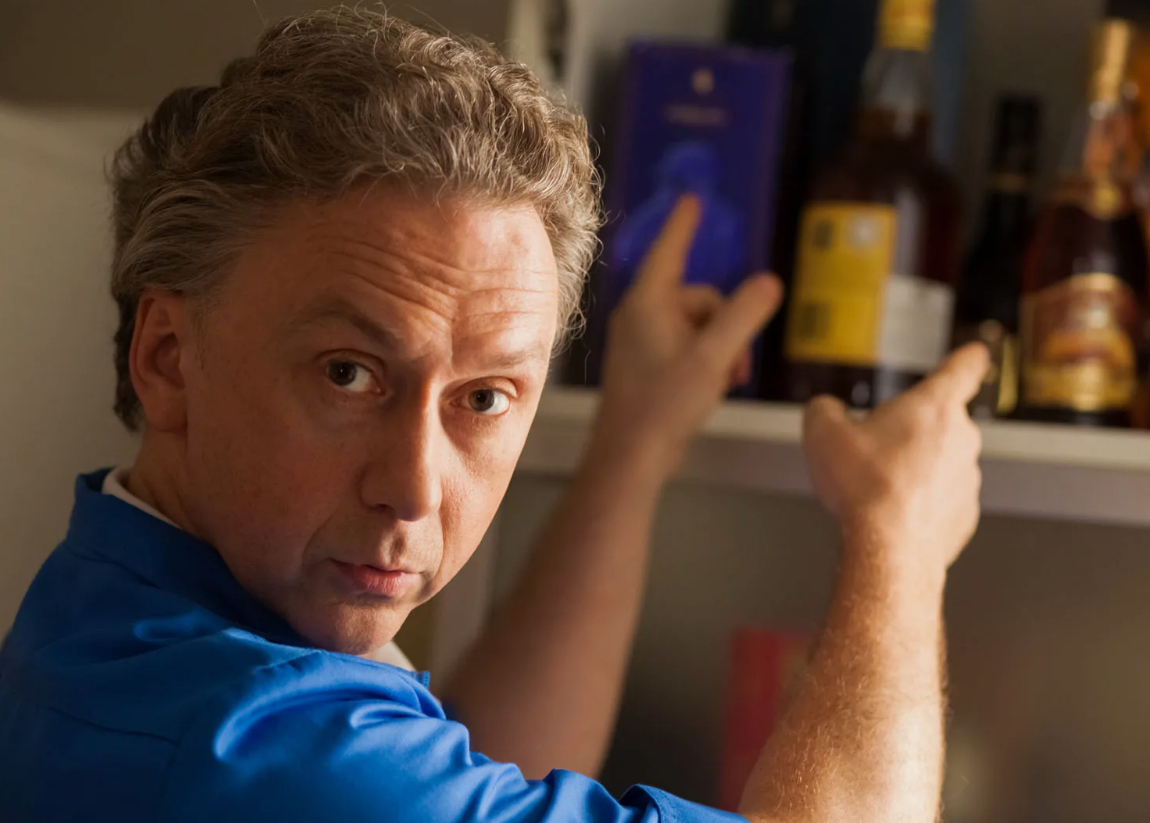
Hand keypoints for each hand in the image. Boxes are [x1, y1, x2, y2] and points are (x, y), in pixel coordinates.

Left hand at [595, 195, 783, 473]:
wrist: (629, 458)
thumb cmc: (664, 405)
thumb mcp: (714, 357)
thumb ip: (743, 316)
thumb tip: (768, 281)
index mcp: (648, 304)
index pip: (670, 251)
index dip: (684, 225)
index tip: (692, 198)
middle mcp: (640, 317)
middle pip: (700, 299)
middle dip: (728, 327)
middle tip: (735, 367)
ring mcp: (640, 343)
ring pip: (697, 328)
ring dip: (721, 349)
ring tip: (726, 382)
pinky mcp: (645, 367)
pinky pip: (686, 348)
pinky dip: (706, 362)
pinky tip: (713, 390)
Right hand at [802, 344, 989, 577]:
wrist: (888, 548)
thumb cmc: (865, 488)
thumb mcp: (823, 433)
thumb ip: (825, 410)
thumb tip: (825, 409)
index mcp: (933, 406)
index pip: (961, 369)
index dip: (966, 359)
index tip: (975, 354)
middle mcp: (961, 439)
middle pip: (940, 423)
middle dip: (911, 432)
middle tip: (875, 450)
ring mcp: (967, 480)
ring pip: (939, 465)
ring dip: (913, 471)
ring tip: (876, 489)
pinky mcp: (964, 516)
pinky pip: (939, 502)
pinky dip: (918, 505)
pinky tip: (890, 515)